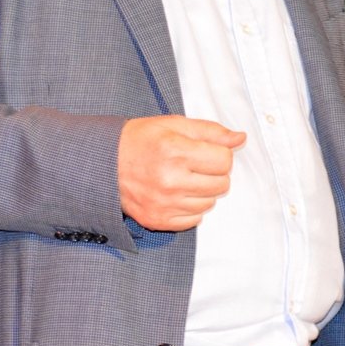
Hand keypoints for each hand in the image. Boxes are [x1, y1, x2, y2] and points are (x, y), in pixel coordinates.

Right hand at [117, 116, 245, 231]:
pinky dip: (190, 208)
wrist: (104, 163)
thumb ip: (211, 132)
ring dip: (202, 191)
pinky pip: (194, 220)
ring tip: (181, 178)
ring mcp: (164, 204)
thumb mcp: (174, 125)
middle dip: (213, 173)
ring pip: (209, 203)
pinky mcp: (158, 220)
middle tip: (193, 165)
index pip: (224, 160)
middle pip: (221, 184)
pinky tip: (175, 194)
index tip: (204, 151)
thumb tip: (241, 139)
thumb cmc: (140, 140)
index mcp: (175, 151)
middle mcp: (170, 180)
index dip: (218, 154)